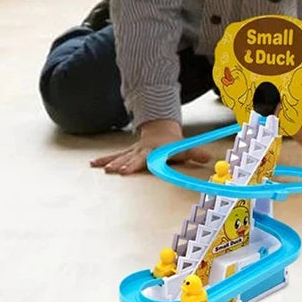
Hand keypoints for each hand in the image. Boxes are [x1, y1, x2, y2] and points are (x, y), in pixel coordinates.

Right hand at [89, 118, 210, 174]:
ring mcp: (133, 151)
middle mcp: (141, 150)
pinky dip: (105, 159)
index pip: (146, 158)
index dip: (137, 164)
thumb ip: (195, 152)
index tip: (128, 170)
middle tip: (114, 171)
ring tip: (98, 167)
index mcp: (154, 151)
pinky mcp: (128, 153)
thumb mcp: (185, 147)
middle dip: (122, 164)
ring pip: (120, 156)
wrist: (161, 130)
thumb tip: (207, 157)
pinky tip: (93, 164)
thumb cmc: (173, 144)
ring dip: (110, 161)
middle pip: (131, 158)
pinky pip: (115, 156)